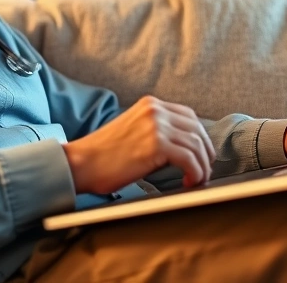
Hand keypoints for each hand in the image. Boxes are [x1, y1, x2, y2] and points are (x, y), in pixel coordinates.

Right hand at [62, 96, 215, 193]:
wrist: (80, 164)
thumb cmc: (102, 155)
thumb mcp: (133, 131)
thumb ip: (156, 130)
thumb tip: (183, 147)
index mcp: (150, 104)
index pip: (188, 116)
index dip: (200, 137)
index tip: (202, 154)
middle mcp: (155, 110)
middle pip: (196, 129)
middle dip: (205, 152)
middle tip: (204, 170)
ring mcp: (156, 125)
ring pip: (196, 145)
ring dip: (201, 166)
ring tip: (197, 180)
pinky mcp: (157, 144)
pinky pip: (189, 159)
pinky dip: (195, 172)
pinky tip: (188, 182)